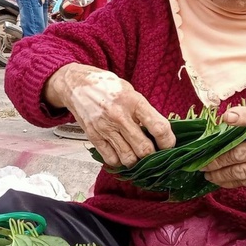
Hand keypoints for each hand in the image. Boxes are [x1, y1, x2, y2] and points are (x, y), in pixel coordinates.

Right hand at [45, 63, 175, 167]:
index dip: (168, 141)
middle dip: (153, 155)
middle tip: (154, 153)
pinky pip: (111, 160)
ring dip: (137, 160)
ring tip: (138, 153)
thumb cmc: (107, 87)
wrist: (77, 84)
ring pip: (129, 159)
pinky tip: (122, 153)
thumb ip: (145, 111)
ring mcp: (105, 128)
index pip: (159, 128)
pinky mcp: (94, 137)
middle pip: (145, 149)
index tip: (168, 145)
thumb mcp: (131, 92)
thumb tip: (161, 132)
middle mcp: (120, 116)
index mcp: (134, 102)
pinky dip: (120, 161)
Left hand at [202, 106, 245, 198]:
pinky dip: (231, 182)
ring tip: (206, 172)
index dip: (243, 117)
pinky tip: (220, 180)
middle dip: (218, 159)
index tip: (226, 117)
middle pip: (243, 153)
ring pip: (243, 172)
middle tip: (202, 160)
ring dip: (221, 174)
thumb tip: (223, 126)